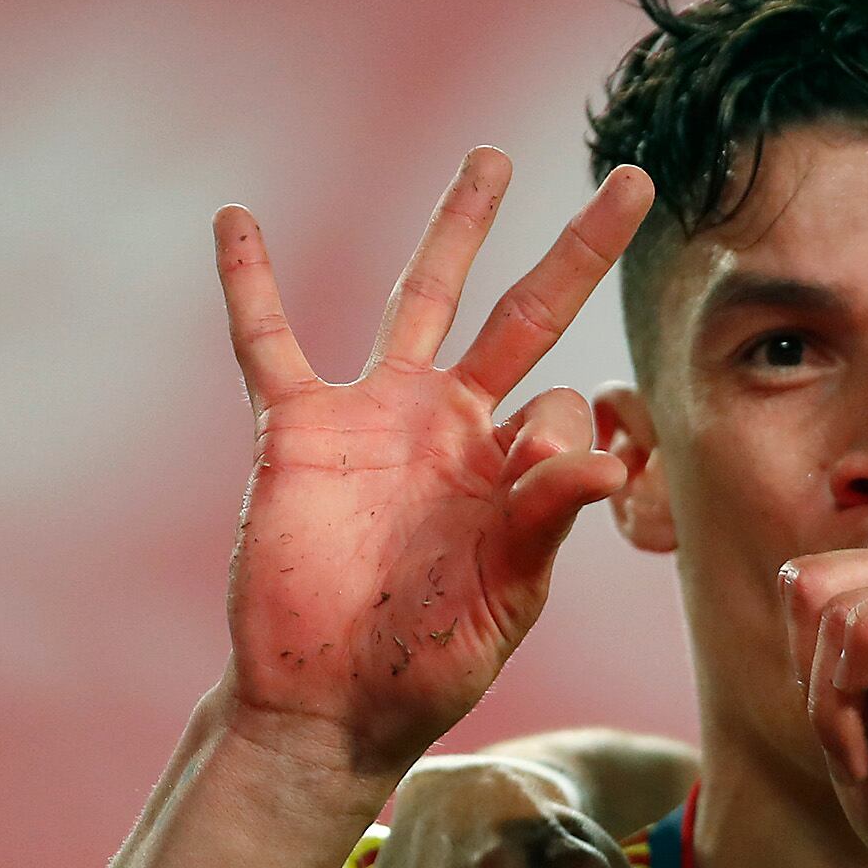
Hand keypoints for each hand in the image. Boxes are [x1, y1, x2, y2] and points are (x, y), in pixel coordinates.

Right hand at [214, 149, 653, 777]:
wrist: (327, 706)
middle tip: (631, 181)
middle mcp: (452, 426)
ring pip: (422, 297)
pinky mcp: (299, 430)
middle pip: (524, 314)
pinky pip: (268, 343)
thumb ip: (545, 522)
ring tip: (492, 160)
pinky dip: (250, 283)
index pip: (567, 406)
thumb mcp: (503, 600)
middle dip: (577, 250)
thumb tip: (606, 459)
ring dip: (457, 226)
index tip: (560, 485)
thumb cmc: (423, 665)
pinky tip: (236, 220)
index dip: (575, 435)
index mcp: (511, 471)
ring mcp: (377, 417)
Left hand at [783, 545, 867, 867]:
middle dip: (811, 675)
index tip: (833, 727)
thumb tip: (800, 577)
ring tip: (855, 757)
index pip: (817, 577)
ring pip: (853, 598)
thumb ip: (826, 641)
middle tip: (842, 748)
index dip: (800, 656)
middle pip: (823, 581)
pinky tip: (863, 748)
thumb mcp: (847, 710)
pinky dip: (859, 675)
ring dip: (831, 691)